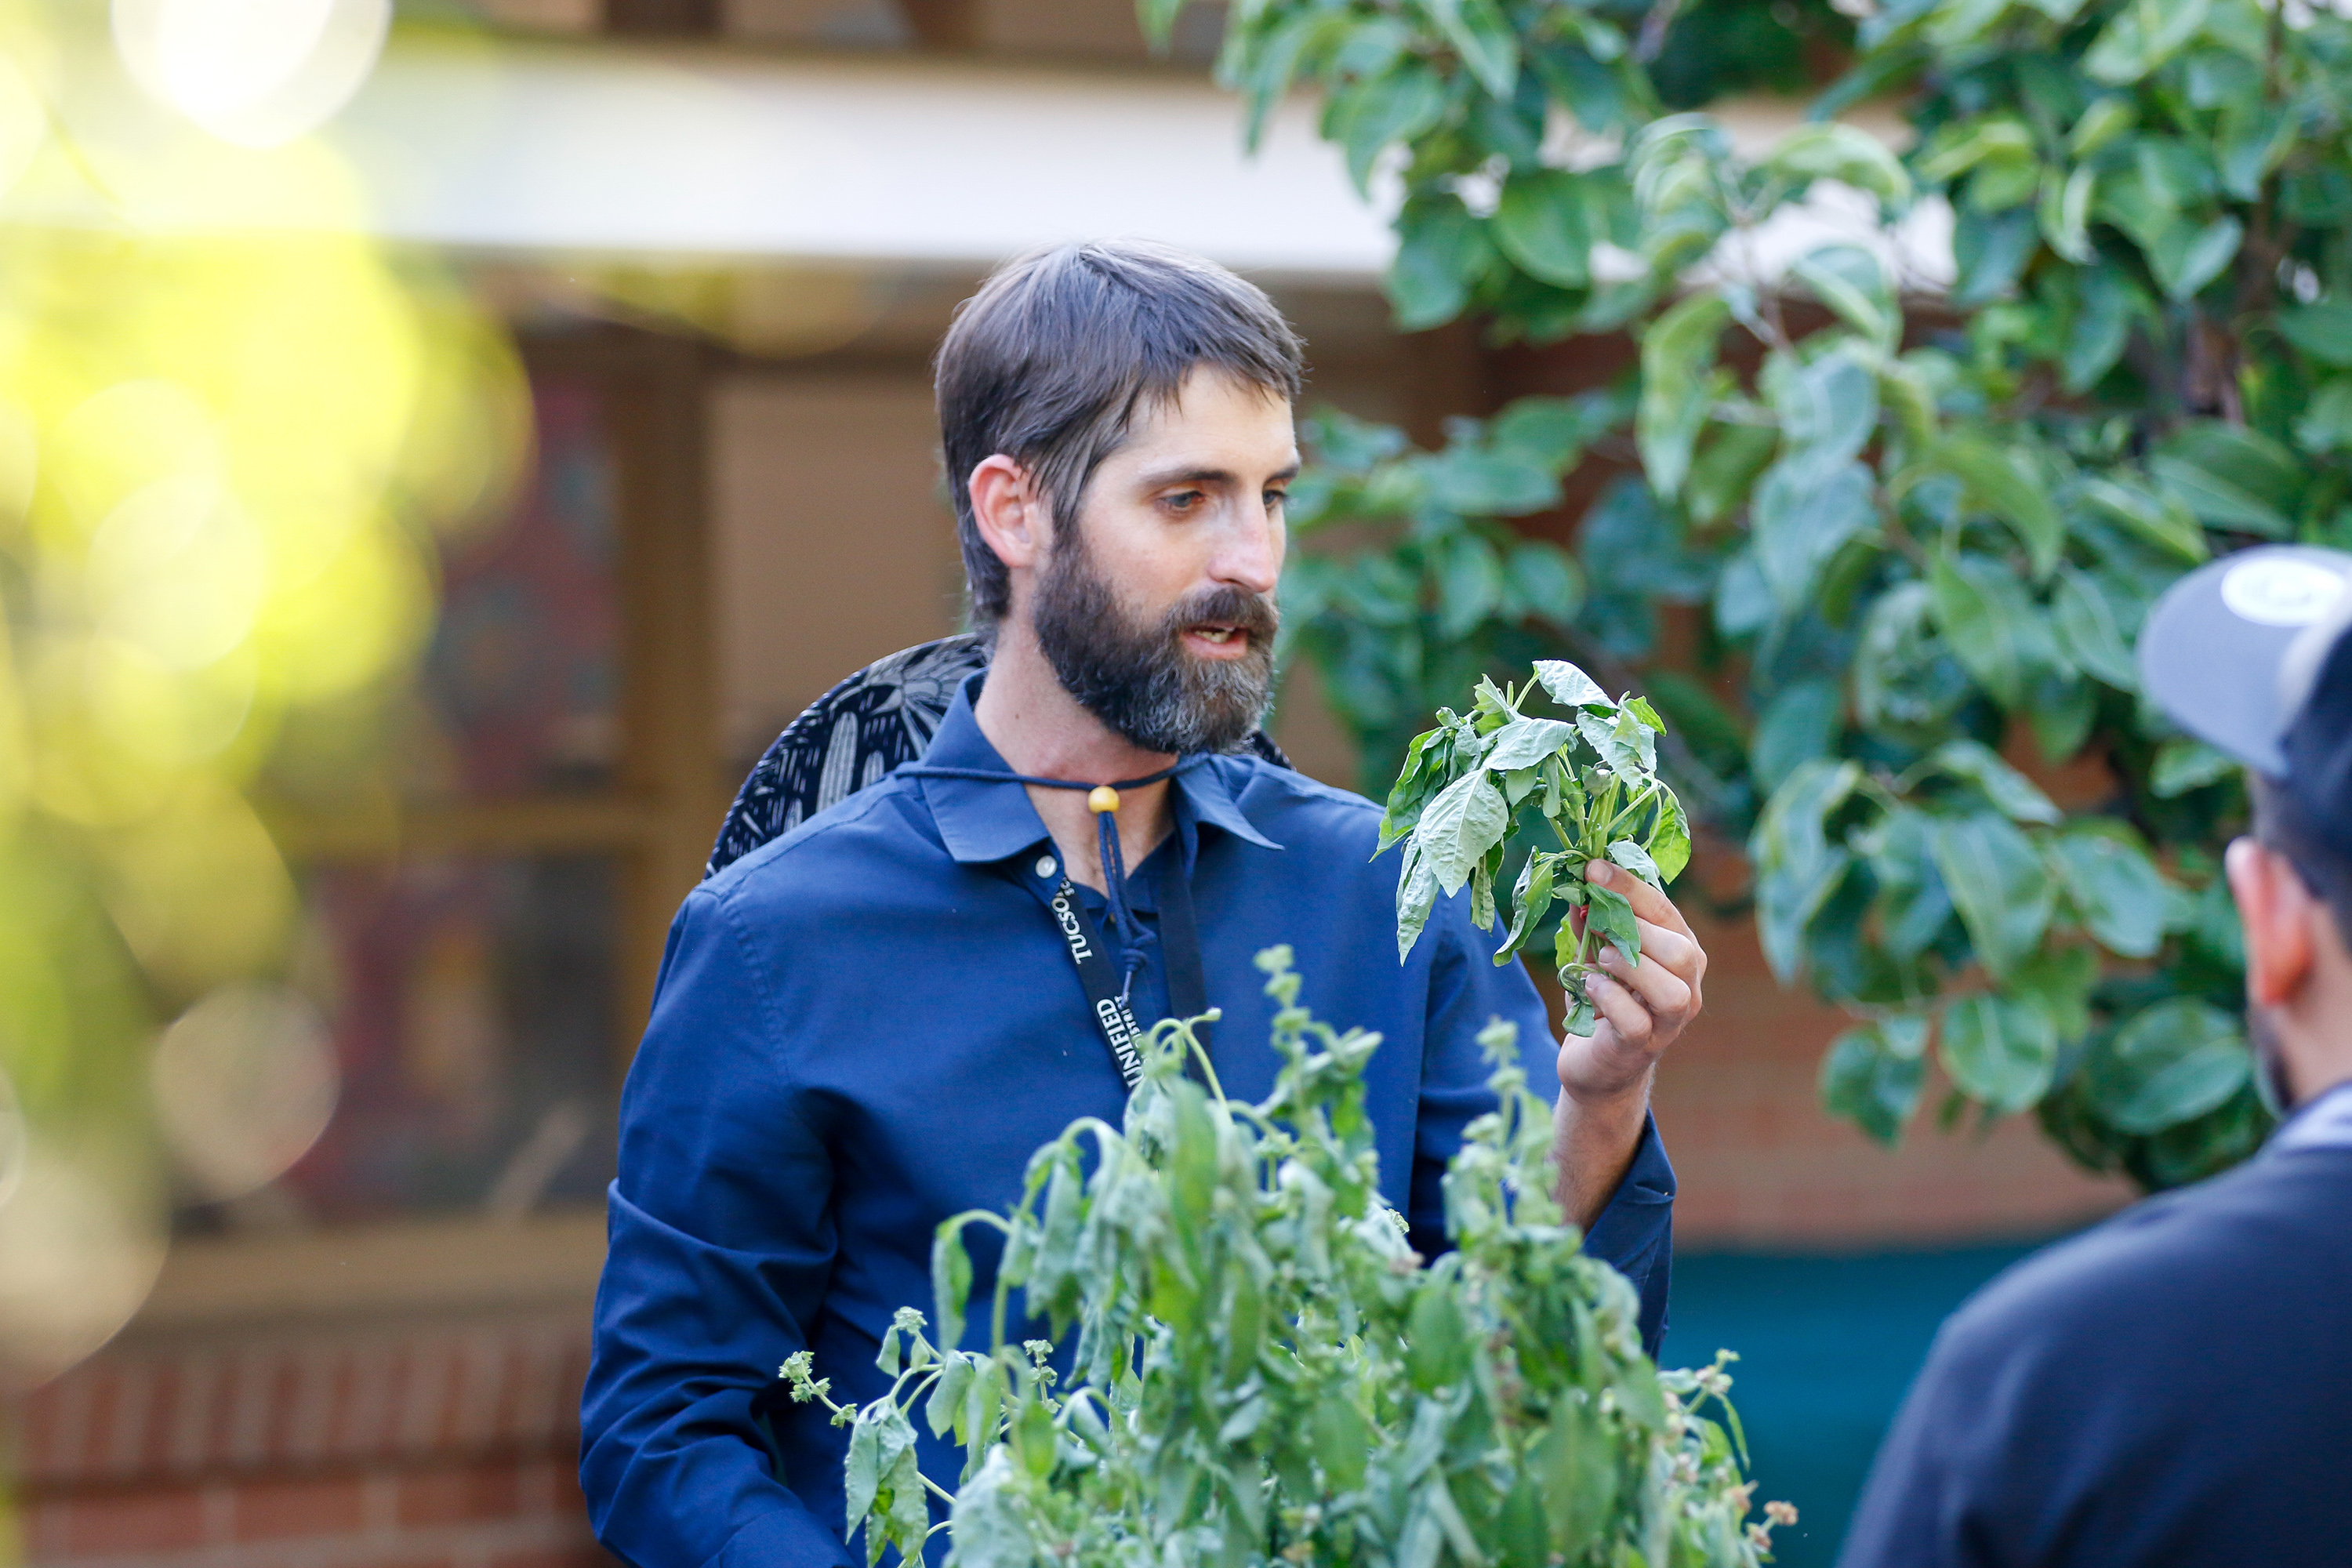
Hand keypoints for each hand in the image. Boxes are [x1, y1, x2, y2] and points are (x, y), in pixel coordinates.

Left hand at [1556, 860, 1706, 1108]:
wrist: (1596, 1062)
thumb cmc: (1602, 999)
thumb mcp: (1595, 952)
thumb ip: (1590, 921)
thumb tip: (1578, 886)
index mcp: (1680, 951)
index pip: (1665, 911)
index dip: (1629, 887)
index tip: (1592, 868)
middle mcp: (1687, 985)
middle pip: (1681, 951)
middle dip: (1634, 930)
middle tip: (1596, 926)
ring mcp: (1671, 1021)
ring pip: (1671, 991)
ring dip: (1628, 968)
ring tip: (1600, 961)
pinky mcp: (1645, 1046)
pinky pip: (1636, 1021)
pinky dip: (1608, 998)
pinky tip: (1589, 988)